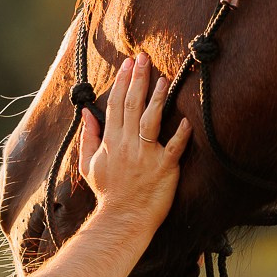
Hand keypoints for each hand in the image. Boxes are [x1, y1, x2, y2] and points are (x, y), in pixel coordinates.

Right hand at [77, 53, 188, 234]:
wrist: (123, 219)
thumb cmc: (108, 193)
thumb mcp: (88, 165)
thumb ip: (88, 138)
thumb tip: (87, 114)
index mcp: (111, 142)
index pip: (115, 104)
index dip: (121, 82)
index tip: (127, 63)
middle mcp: (127, 145)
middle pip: (132, 105)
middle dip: (138, 79)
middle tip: (143, 58)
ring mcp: (146, 156)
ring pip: (151, 120)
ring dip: (157, 98)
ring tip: (164, 78)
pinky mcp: (164, 168)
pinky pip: (174, 148)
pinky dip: (181, 135)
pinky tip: (188, 120)